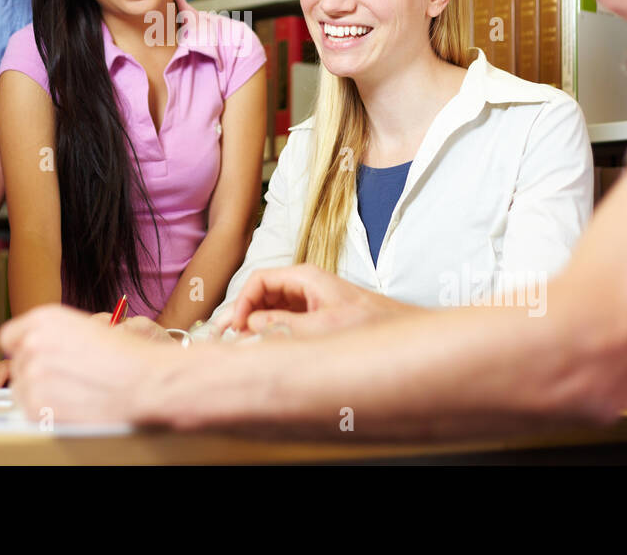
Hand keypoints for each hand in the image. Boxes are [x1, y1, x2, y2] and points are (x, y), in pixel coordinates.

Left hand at [0, 305, 182, 422]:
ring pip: (21, 389)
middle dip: (37, 373)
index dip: (23, 350)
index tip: (36, 359)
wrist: (145, 381)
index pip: (9, 337)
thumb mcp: (86, 327)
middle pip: (18, 365)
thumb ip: (53, 335)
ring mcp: (32, 374)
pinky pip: (29, 410)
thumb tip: (33, 349)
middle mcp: (33, 342)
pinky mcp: (36, 405)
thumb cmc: (125, 355)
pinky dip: (46, 412)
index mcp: (44, 318)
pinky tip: (72, 404)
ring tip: (73, 392)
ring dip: (41, 393)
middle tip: (68, 378)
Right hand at [215, 264, 410, 336]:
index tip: (233, 326)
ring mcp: (310, 303)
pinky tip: (259, 349)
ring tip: (236, 346)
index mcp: (306, 278)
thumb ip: (283, 326)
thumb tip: (249, 325)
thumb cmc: (372, 326)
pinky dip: (268, 334)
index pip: (260, 280)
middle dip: (240, 315)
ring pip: (270, 310)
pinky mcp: (315, 319)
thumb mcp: (323, 327)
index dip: (241, 302)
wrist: (404, 335)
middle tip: (222, 338)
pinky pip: (283, 322)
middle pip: (261, 295)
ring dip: (252, 326)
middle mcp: (305, 287)